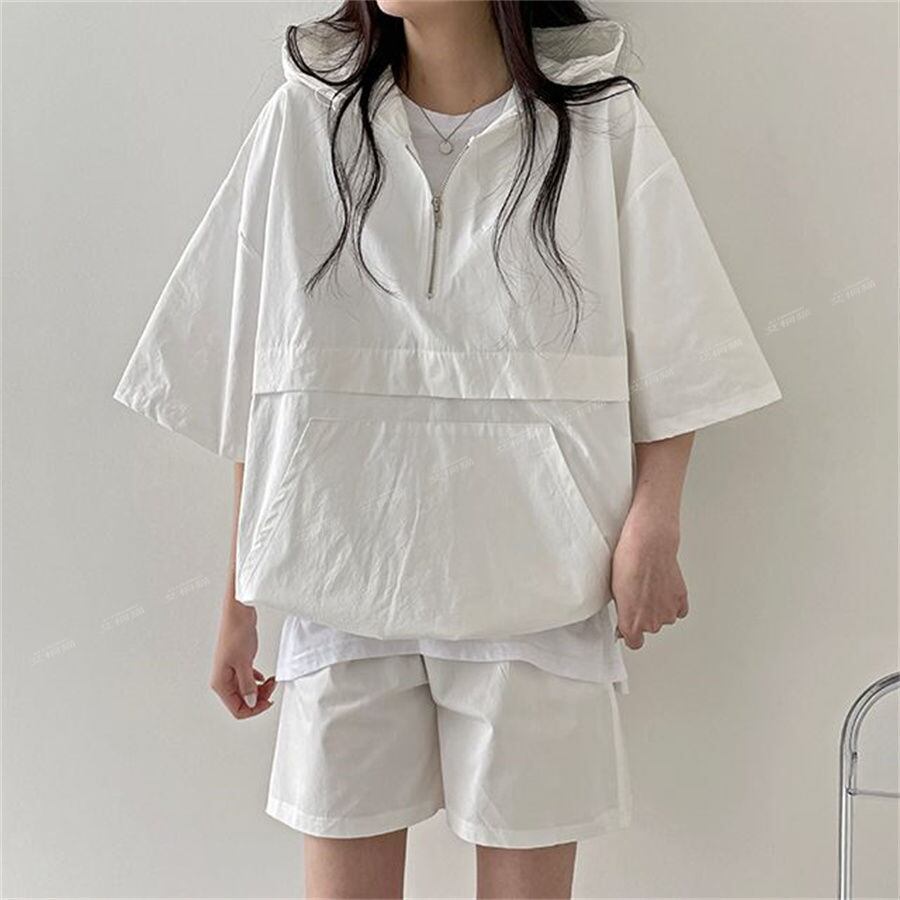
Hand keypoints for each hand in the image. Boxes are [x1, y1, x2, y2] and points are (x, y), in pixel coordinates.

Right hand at [210, 599, 276, 717]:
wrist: (238, 613)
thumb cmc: (236, 633)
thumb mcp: (244, 662)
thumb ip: (247, 685)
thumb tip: (251, 702)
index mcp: (220, 683)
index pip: (237, 709)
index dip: (254, 709)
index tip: (269, 700)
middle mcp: (223, 680)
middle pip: (243, 702)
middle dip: (259, 698)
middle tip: (273, 686)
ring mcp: (230, 672)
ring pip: (247, 691)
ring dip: (260, 690)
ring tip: (272, 680)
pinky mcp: (238, 664)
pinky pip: (248, 680)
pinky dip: (258, 681)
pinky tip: (265, 678)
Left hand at [611, 512, 688, 649]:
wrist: (648, 545)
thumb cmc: (628, 562)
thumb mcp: (614, 591)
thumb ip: (622, 612)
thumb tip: (625, 619)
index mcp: (632, 623)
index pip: (634, 642)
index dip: (631, 633)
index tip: (629, 626)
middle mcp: (652, 623)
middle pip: (649, 628)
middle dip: (644, 616)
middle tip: (638, 595)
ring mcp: (668, 612)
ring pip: (664, 617)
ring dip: (658, 608)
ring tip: (650, 587)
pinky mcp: (681, 600)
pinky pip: (678, 610)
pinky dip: (672, 602)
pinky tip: (664, 589)